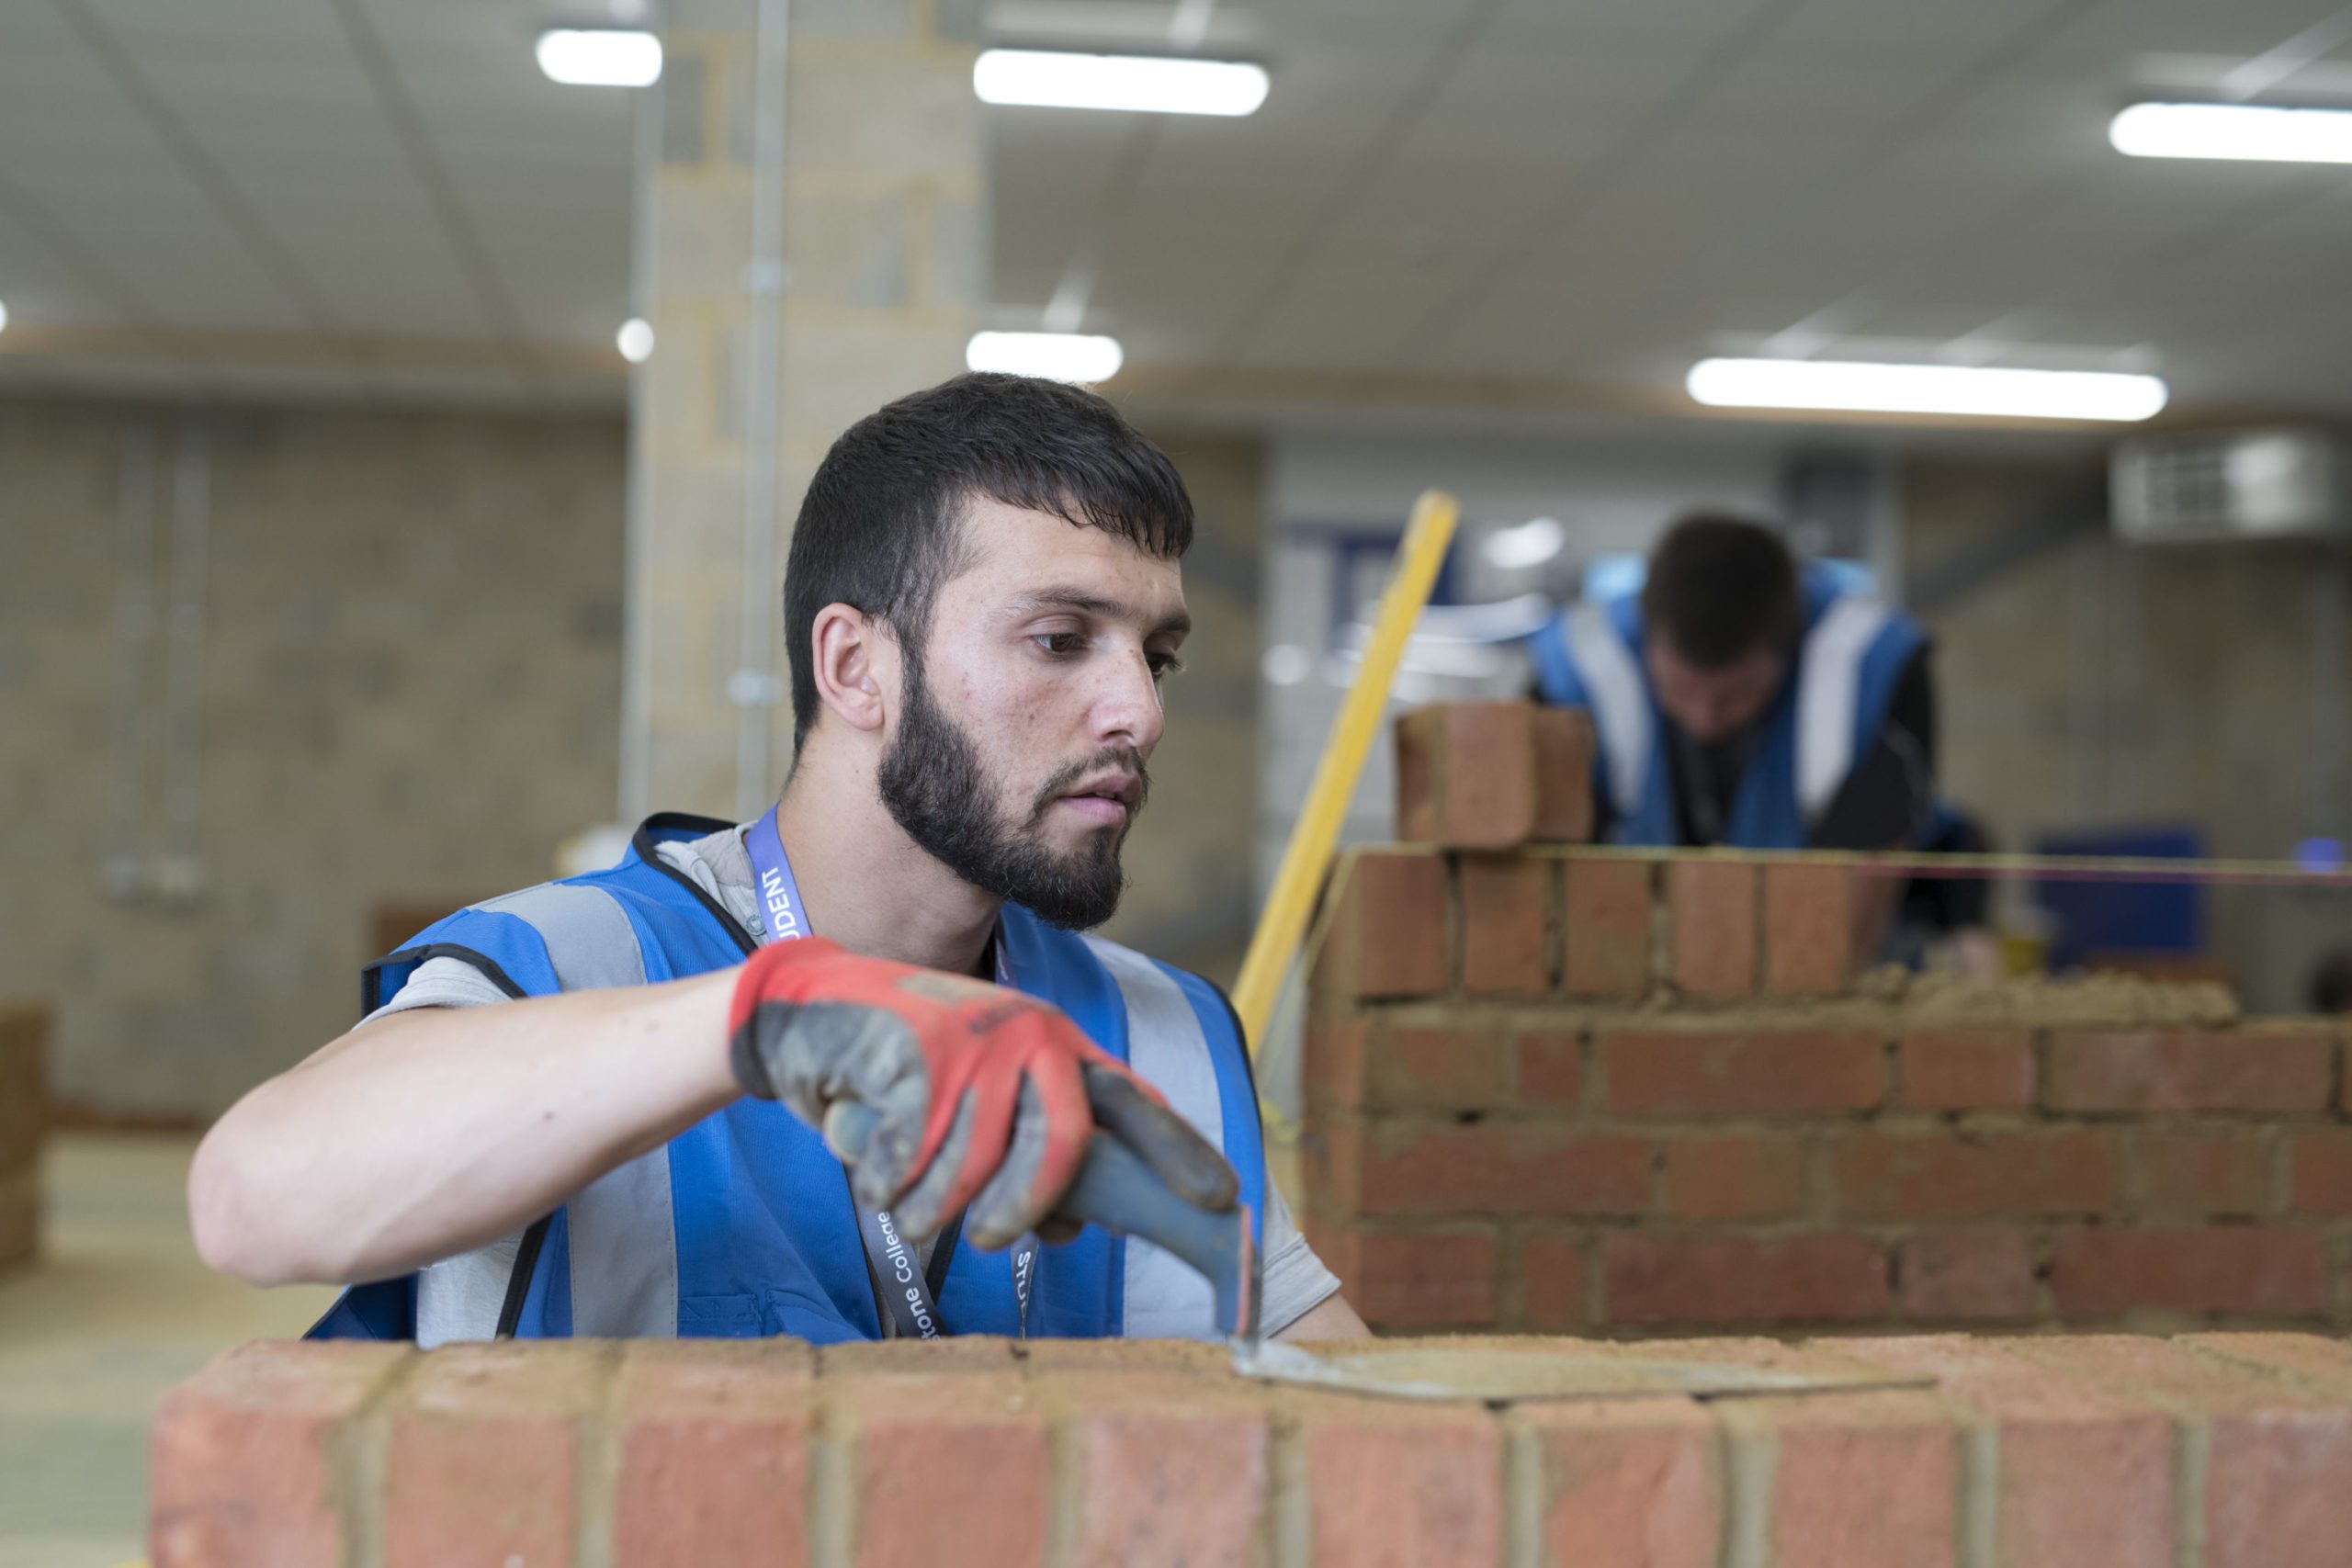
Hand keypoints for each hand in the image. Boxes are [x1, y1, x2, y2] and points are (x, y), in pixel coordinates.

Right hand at [727, 938, 1237, 1247]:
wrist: (809, 1009)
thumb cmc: (907, 1074)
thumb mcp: (984, 1101)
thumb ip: (1034, 1153)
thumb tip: (1081, 1223)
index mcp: (1056, 1044)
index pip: (1131, 1104)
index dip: (1178, 1154)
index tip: (1222, 1202)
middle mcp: (1027, 1034)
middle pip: (1063, 1146)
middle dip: (1026, 1209)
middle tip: (995, 1240)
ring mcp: (971, 1041)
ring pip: (975, 1171)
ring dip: (933, 1205)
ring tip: (909, 1196)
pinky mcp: (911, 1054)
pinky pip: (912, 1162)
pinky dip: (889, 1183)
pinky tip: (875, 1161)